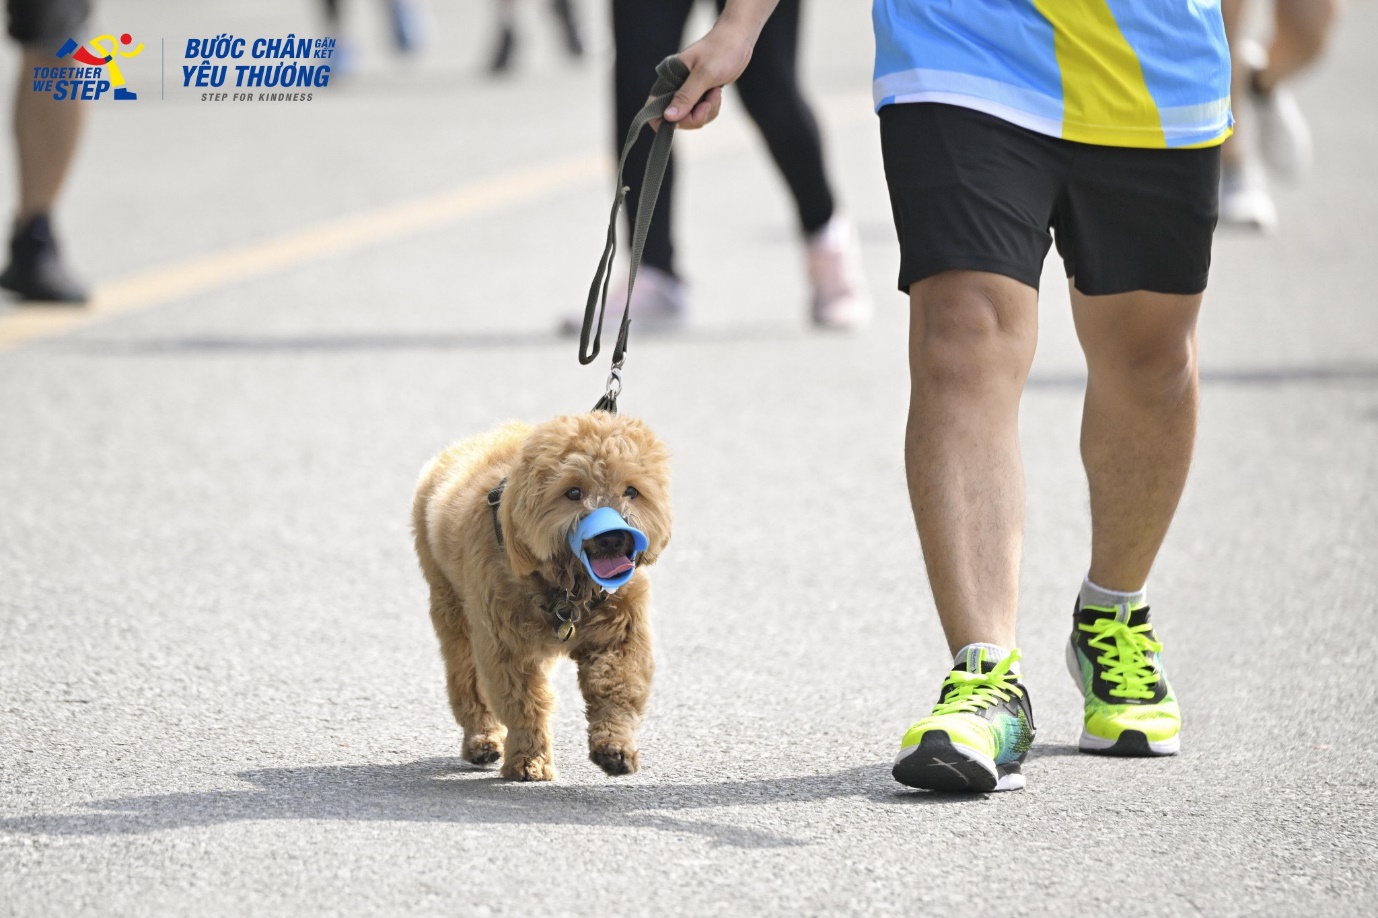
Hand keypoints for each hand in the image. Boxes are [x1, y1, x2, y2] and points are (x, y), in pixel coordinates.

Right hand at [657, 15, 760, 129]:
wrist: (738, 39)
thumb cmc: (720, 50)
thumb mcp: (704, 74)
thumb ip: (686, 96)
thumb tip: (668, 117)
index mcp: (669, 78)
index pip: (653, 106)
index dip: (662, 121)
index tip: (682, 120)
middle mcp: (675, 87)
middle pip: (675, 119)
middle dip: (694, 117)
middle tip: (707, 104)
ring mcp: (688, 92)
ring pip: (691, 118)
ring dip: (706, 112)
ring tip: (715, 93)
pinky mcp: (700, 94)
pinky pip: (702, 113)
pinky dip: (712, 108)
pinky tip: (717, 93)